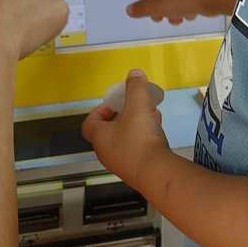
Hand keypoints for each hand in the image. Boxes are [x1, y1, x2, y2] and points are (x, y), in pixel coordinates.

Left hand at [82, 68, 173, 186]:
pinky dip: (144, 140)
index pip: (90, 123)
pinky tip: (157, 131)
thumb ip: (135, 88)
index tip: (113, 104)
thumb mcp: (138, 106)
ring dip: (135, 128)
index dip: (99, 111)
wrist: (156, 172)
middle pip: (108, 132)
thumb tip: (134, 74)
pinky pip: (136, 151)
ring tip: (150, 116)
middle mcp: (107, 153)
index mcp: (100, 137)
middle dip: (121, 118)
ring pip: (124, 141)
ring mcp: (121, 164)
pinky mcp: (136, 171)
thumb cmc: (140, 139)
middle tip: (133, 108)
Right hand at [123, 0, 224, 23]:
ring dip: (171, 12)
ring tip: (177, 18)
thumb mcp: (158, 6)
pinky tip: (190, 15)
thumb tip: (129, 10)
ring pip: (171, 0)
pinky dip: (184, 10)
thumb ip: (143, 9)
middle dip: (156, 7)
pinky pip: (184, 2)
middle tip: (158, 18)